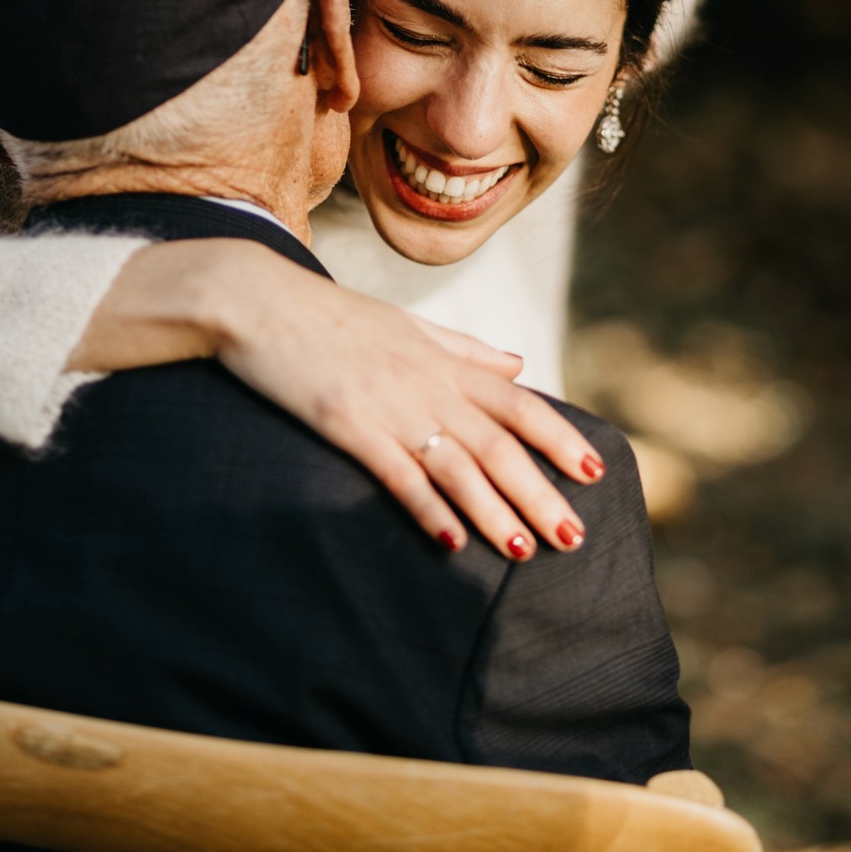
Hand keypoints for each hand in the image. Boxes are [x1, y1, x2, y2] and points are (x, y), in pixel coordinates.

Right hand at [69, 238, 605, 559]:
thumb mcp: (407, 327)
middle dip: (539, 493)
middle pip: (498, 444)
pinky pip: (398, 474)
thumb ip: (465, 350)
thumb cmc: (330, 316)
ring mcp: (388, 405)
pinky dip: (427, 508)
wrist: (257, 300)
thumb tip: (517, 363)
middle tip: (573, 536)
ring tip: (524, 551)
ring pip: (457, 465)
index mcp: (443, 362)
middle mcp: (427, 383)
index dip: (558, 438)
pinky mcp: (347, 424)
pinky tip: (450, 542)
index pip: (519, 403)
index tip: (594, 470)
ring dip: (493, 511)